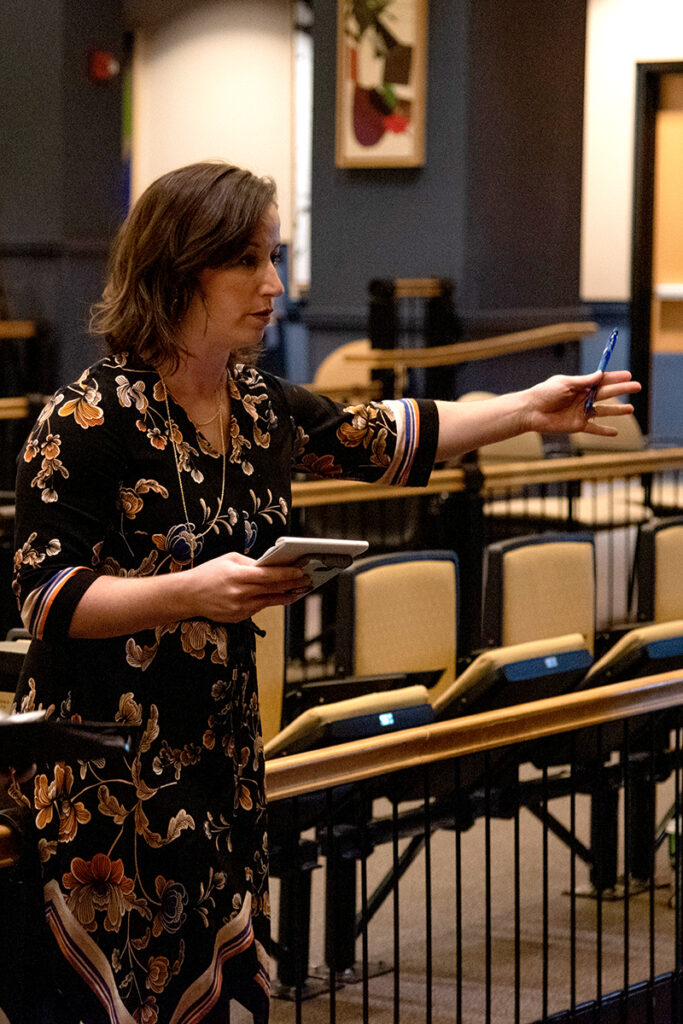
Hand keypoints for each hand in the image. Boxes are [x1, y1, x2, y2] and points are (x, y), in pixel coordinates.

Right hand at [186, 551, 310, 622]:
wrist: (188, 596)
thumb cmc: (208, 574)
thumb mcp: (228, 560)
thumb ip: (250, 563)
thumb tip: (270, 566)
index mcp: (237, 575)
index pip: (268, 575)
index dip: (287, 574)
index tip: (300, 571)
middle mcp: (239, 593)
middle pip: (273, 589)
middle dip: (292, 584)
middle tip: (306, 580)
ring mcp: (239, 608)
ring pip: (269, 601)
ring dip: (285, 596)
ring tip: (297, 590)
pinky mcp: (238, 617)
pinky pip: (258, 608)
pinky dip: (269, 601)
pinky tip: (279, 596)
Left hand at [522, 370, 640, 435]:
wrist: (530, 411)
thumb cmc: (544, 393)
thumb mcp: (565, 384)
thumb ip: (584, 381)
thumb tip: (601, 374)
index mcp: (580, 386)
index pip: (602, 381)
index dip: (615, 378)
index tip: (628, 375)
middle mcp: (583, 398)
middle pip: (607, 394)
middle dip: (622, 390)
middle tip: (638, 386)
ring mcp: (581, 412)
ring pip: (604, 411)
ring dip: (617, 411)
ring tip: (631, 409)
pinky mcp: (577, 426)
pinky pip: (594, 429)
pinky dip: (604, 431)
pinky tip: (615, 432)